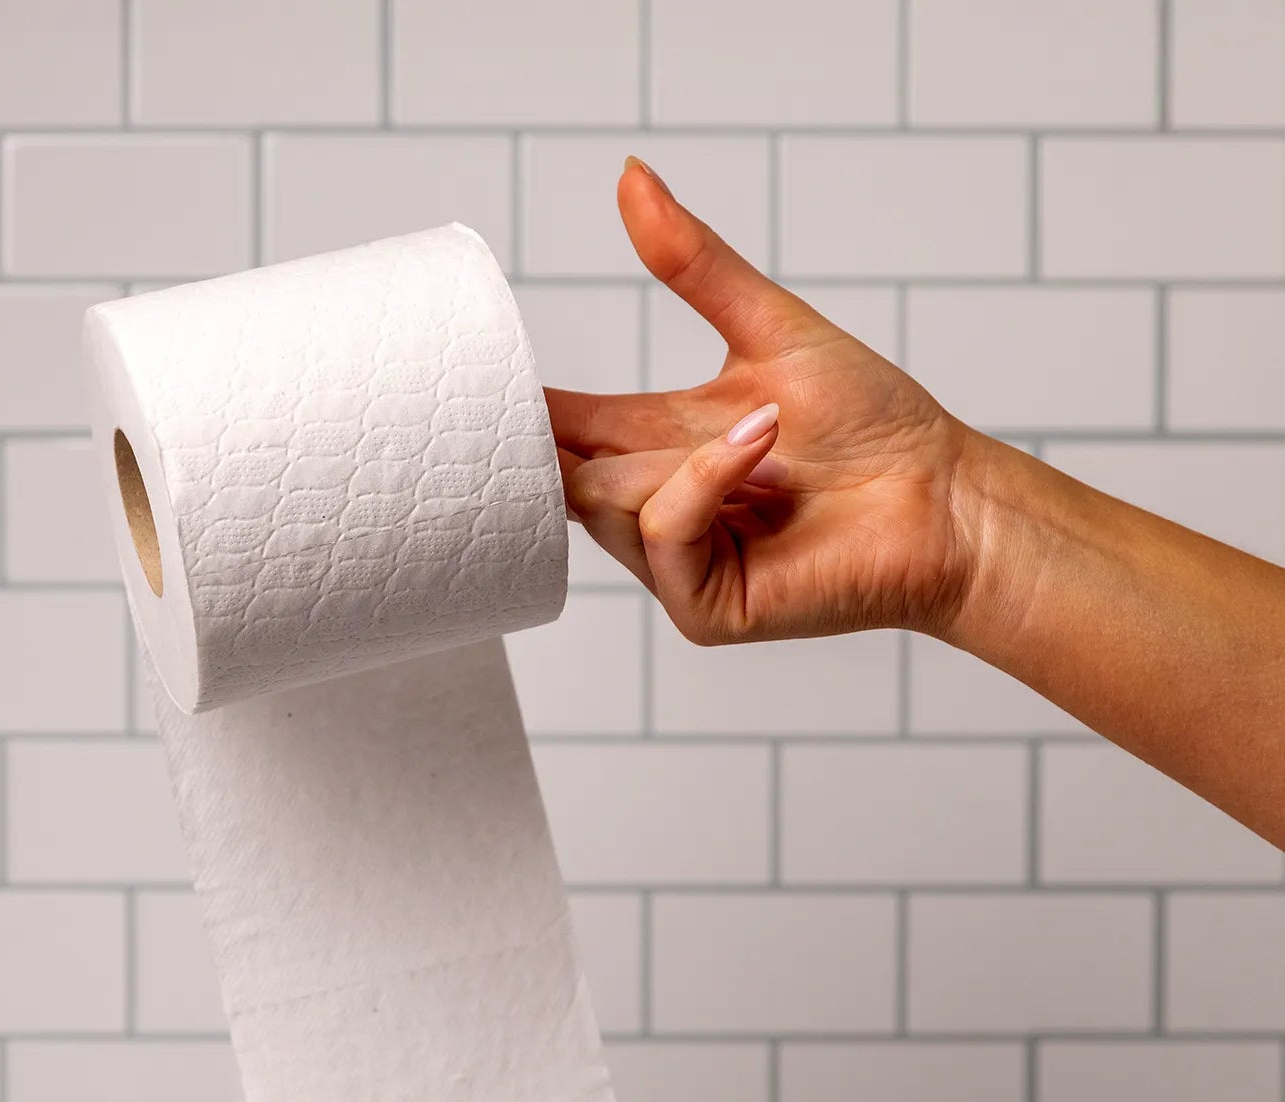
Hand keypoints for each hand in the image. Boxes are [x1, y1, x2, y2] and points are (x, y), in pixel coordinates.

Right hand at [550, 158, 982, 644]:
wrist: (942, 498)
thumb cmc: (874, 425)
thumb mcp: (769, 328)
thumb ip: (693, 264)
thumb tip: (631, 177)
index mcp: (659, 446)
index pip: (563, 429)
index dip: (522, 407)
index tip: (477, 372)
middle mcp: (659, 505)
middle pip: (565, 470)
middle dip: (572, 435)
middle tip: (606, 402)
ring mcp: (677, 563)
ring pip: (604, 500)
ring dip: (674, 454)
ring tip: (762, 427)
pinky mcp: (703, 605)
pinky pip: (663, 532)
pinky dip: (701, 484)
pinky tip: (758, 451)